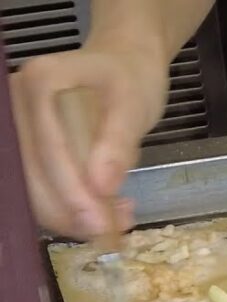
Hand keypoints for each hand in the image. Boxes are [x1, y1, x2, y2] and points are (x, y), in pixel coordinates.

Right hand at [11, 45, 168, 238]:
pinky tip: (104, 210)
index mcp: (39, 83)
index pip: (48, 150)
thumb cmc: (130, 80)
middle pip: (30, 174)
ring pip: (29, 187)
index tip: (100, 225)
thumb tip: (102, 187)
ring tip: (118, 219)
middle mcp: (13, 104)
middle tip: (114, 233)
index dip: (72, 192)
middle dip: (70, 211)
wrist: (123, 66)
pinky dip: (68, 207)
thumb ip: (118, 143)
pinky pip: (37, 185)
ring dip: (70, 215)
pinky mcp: (23, 147)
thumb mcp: (134, 105)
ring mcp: (13, 127)